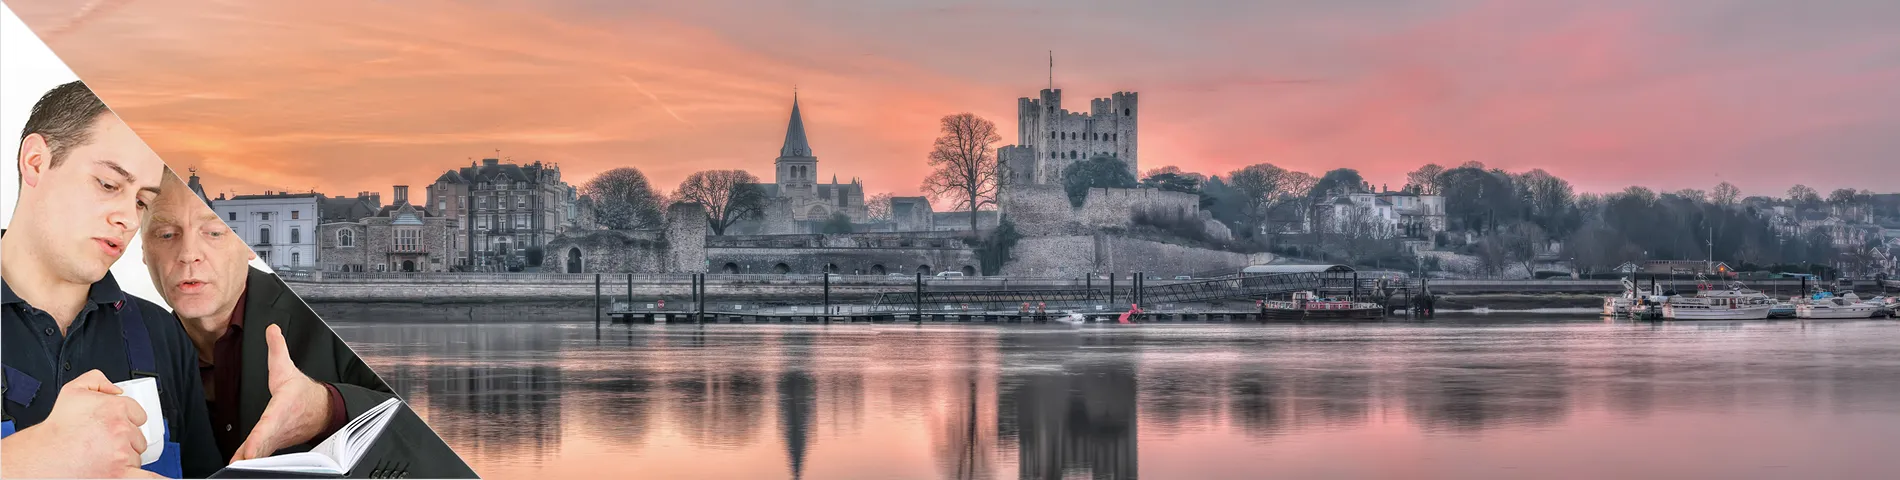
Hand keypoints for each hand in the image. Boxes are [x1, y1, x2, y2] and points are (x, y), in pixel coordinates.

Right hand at [0, 369, 162, 477]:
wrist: (40, 457)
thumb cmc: (57, 429)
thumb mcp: (73, 391)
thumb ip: (97, 380)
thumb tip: (115, 387)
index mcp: (116, 408)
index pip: (138, 414)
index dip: (127, 421)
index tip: (113, 427)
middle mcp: (121, 430)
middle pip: (137, 437)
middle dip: (124, 441)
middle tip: (101, 444)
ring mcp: (122, 454)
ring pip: (136, 456)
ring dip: (124, 458)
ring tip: (100, 458)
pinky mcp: (120, 475)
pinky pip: (148, 478)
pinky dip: (156, 479)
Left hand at [230, 324, 331, 461]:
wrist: (321, 410)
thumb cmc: (301, 393)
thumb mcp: (287, 368)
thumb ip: (277, 349)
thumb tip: (271, 329)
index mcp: (282, 408)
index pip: (268, 425)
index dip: (258, 439)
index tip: (249, 451)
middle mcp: (280, 427)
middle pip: (264, 445)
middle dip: (252, 456)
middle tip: (239, 466)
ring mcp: (278, 439)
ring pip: (262, 454)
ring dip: (249, 463)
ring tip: (234, 470)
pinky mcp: (274, 446)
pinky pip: (261, 456)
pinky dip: (250, 462)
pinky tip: (238, 467)